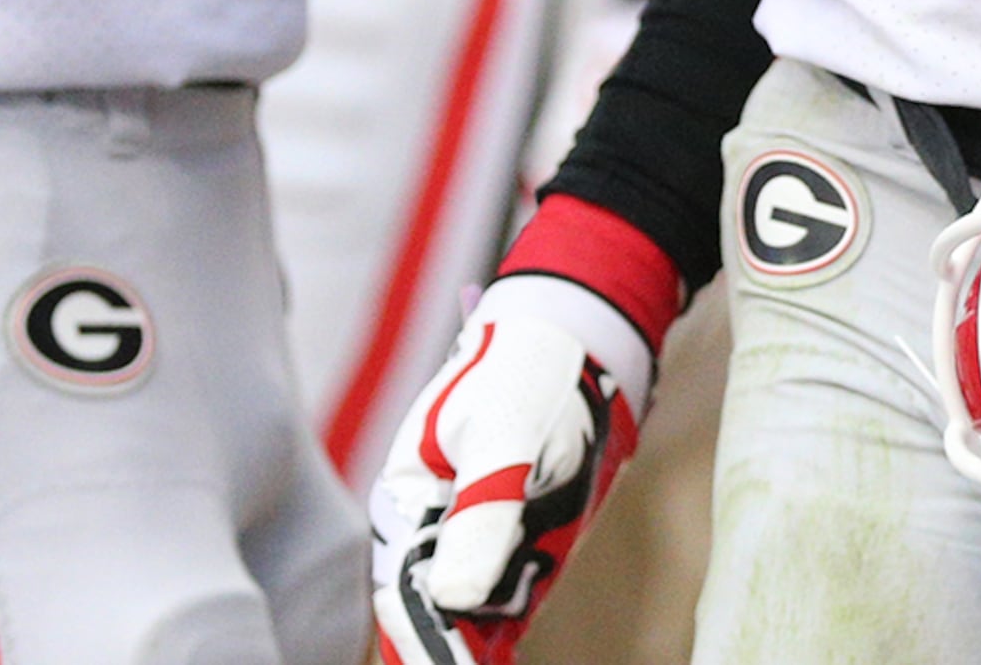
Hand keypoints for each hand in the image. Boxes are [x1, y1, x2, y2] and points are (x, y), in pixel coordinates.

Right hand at [371, 252, 655, 664]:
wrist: (575, 346)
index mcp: (407, 500)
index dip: (426, 647)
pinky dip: (500, 643)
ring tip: (494, 662)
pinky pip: (502, 617)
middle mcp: (431, 534)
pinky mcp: (512, 558)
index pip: (405, 593)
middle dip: (449, 657)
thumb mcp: (506, 435)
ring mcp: (473, 550)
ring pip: (470, 626)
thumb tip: (455, 599)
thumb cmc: (528, 373)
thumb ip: (482, 511)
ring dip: (480, 648)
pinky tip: (501, 660)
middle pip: (433, 621)